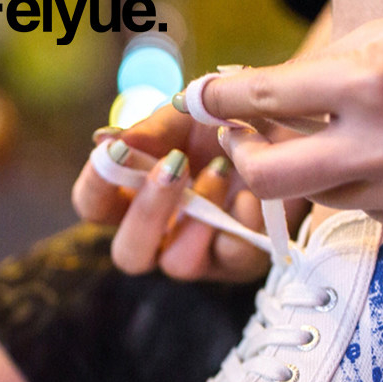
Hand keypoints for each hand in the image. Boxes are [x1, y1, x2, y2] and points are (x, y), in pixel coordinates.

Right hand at [72, 104, 281, 281]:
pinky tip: (250, 188)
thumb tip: (103, 141)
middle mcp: (163, 234)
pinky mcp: (241, 261)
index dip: (96, 185)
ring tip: (218, 169)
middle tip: (171, 167)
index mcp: (136, 197)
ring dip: (195, 218)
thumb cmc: (225, 124)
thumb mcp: (185, 116)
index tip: (113, 153)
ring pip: (177, 265)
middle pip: (128, 254)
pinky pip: (232, 255)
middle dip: (146, 213)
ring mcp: (202, 254)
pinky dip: (240, 217)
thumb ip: (149, 131)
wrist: (287, 128)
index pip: (94, 206)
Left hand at [200, 9, 382, 232]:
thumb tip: (252, 100)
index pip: (266, 97)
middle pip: (269, 177)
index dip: (221, 99)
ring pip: (316, 193)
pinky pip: (360, 208)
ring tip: (334, 136)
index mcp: (372, 82)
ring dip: (309, 166)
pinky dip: (359, 183)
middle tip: (239, 139)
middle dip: (242, 158)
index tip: (201, 99)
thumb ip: (318, 74)